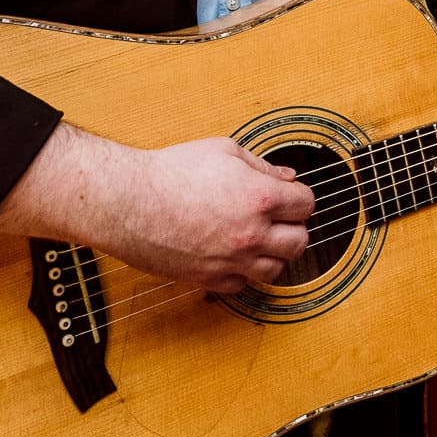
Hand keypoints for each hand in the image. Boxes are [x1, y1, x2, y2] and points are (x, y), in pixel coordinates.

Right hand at [0, 125, 313, 294]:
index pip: (306, 205)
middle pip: (299, 242)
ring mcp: (232, 261)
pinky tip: (234, 255)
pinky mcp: (210, 279)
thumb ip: (261, 165)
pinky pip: (243, 286)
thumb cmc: (170, 172)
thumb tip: (286, 177)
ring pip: (276, 270)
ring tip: (259, 238)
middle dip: (294, 228)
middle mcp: (251, 233)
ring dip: (273, 254)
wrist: (129, 202)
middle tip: (279, 218)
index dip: (299, 198)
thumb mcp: (223, 151)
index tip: (290, 196)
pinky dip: (244, 273)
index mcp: (260, 197)